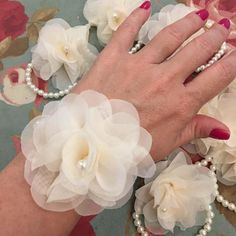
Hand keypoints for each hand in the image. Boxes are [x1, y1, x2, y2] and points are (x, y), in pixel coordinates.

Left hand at [74, 2, 235, 160]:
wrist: (89, 142)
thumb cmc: (128, 149)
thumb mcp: (165, 145)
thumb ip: (193, 131)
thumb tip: (223, 129)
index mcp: (180, 104)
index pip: (217, 76)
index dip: (232, 61)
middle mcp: (163, 80)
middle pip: (198, 50)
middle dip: (214, 37)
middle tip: (221, 28)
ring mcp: (137, 66)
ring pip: (170, 36)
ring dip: (187, 23)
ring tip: (199, 14)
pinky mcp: (112, 59)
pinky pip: (126, 32)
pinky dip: (136, 18)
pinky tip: (145, 6)